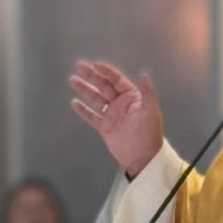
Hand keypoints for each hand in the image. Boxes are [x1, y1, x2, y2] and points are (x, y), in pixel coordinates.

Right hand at [69, 60, 163, 176]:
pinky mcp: (104, 127)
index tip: (95, 64)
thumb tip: (144, 74)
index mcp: (132, 97)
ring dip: (84, 89)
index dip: (106, 72)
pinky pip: (91, 116)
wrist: (143, 157)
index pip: (117, 80)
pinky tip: (74, 102)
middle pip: (103, 86)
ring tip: (72, 80)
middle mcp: (120, 103)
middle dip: (91, 76)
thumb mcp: (150, 112)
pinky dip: (83, 110)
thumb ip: (147, 93)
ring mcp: (111, 115)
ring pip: (95, 99)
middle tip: (78, 66)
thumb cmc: (149, 133)